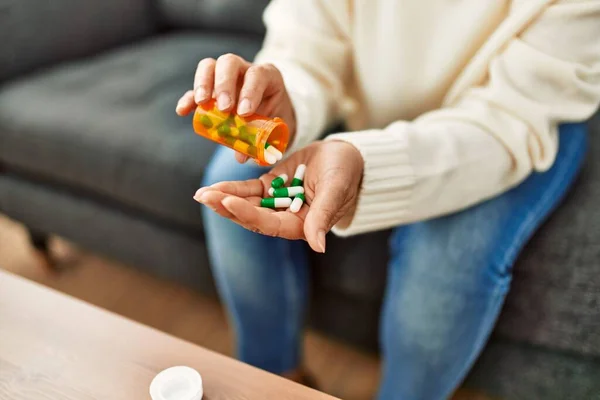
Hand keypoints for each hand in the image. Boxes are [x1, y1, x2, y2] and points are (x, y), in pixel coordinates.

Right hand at [175, 54, 295, 163]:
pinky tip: (183, 110)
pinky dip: (188, 98)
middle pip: (230, 63)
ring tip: (201, 103)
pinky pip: (196, 88)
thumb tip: (242, 156)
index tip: (244, 113)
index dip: (250, 91)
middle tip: (224, 108)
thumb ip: (262, 141)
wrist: (273, 113)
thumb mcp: (276, 127)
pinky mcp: (210, 88)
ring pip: (209, 66)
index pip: (257, 74)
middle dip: (224, 84)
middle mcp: (244, 70)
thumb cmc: (276, 117)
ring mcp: (225, 76)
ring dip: (203, 84)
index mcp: (267, 76)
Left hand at [194, 140, 363, 252]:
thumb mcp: (336, 190)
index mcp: (302, 225)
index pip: (270, 223)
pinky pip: (249, 189)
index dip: (248, 214)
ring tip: (202, 193)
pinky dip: (233, 187)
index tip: (228, 202)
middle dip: (227, 207)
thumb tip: (319, 246)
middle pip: (252, 216)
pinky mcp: (273, 186)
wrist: (348, 156)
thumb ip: (324, 216)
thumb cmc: (347, 173)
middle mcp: (286, 217)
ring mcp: (277, 202)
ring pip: (247, 203)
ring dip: (225, 198)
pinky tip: (214, 187)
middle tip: (204, 197)